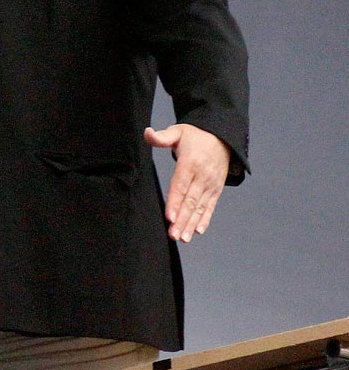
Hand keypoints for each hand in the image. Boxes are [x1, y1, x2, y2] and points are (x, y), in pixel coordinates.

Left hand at [143, 124, 229, 242]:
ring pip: (200, 207)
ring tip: (183, 238)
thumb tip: (147, 133)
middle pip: (190, 200)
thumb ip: (162, 136)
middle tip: (173, 235)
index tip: (170, 217)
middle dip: (182, 219)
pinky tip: (197, 231)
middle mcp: (202, 176)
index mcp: (190, 163)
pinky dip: (205, 219)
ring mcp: (210, 184)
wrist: (222, 137)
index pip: (181, 185)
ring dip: (191, 223)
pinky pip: (210, 206)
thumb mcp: (178, 131)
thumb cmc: (195, 135)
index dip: (175, 202)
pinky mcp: (216, 189)